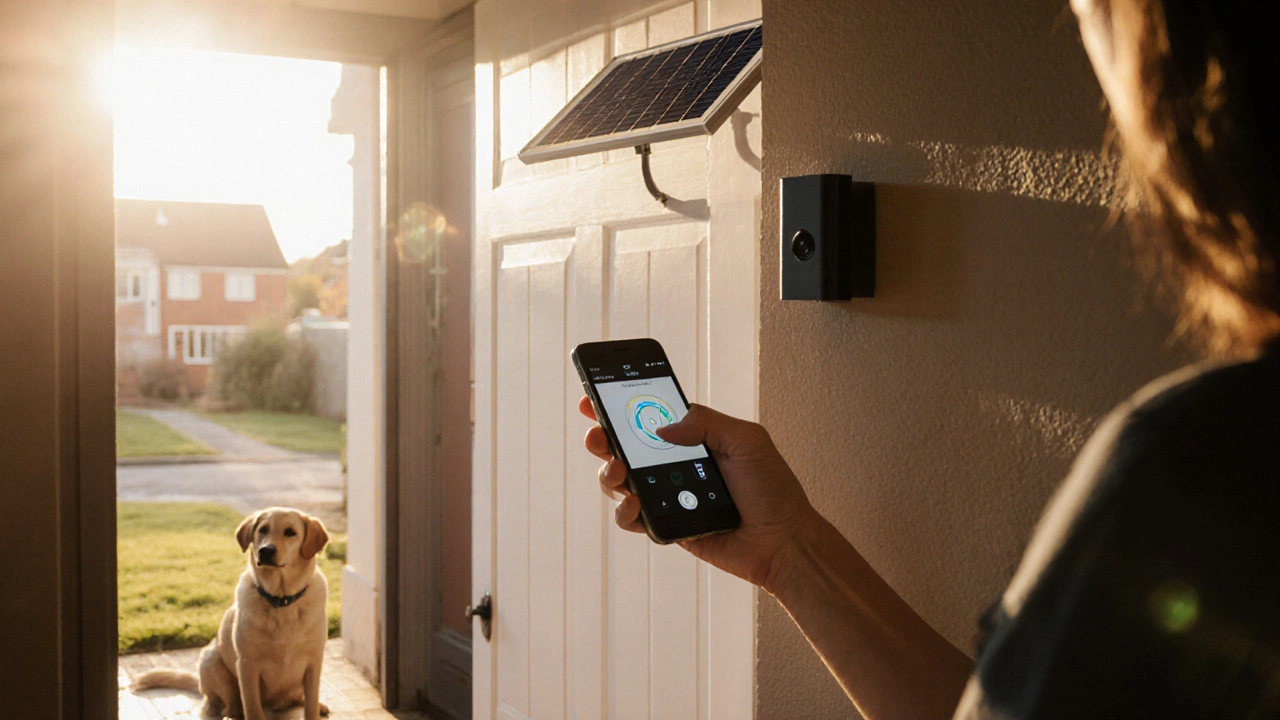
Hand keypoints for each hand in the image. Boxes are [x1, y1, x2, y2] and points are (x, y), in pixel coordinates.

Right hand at [579, 397, 817, 589]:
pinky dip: (625, 512)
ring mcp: (667, 495)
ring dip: (608, 474)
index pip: (648, 418)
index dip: (617, 409)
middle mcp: (674, 465)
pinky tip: (635, 505)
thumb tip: (663, 426)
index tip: (591, 399)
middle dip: (602, 439)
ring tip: (618, 473)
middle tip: (598, 437)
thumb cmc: (772, 490)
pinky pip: (632, 518)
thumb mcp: (747, 441)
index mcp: (693, 438)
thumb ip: (706, 423)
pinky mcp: (665, 526)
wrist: (782, 542)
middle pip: (624, 448)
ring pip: (620, 482)